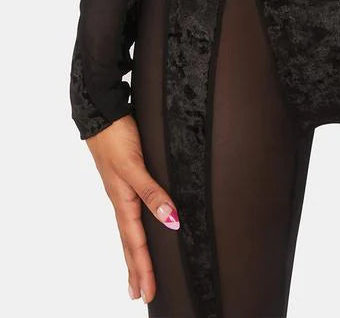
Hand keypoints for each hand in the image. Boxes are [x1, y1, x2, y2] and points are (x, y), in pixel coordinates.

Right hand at [85, 113, 179, 305]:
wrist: (102, 112)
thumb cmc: (116, 137)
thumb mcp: (135, 165)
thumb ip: (152, 191)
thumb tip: (170, 219)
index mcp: (123, 201)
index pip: (136, 243)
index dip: (143, 269)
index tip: (148, 293)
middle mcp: (121, 200)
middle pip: (130, 243)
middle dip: (136, 270)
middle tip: (141, 295)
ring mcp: (121, 190)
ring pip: (129, 230)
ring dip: (133, 254)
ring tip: (136, 275)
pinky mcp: (125, 179)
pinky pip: (130, 213)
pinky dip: (134, 230)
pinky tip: (137, 230)